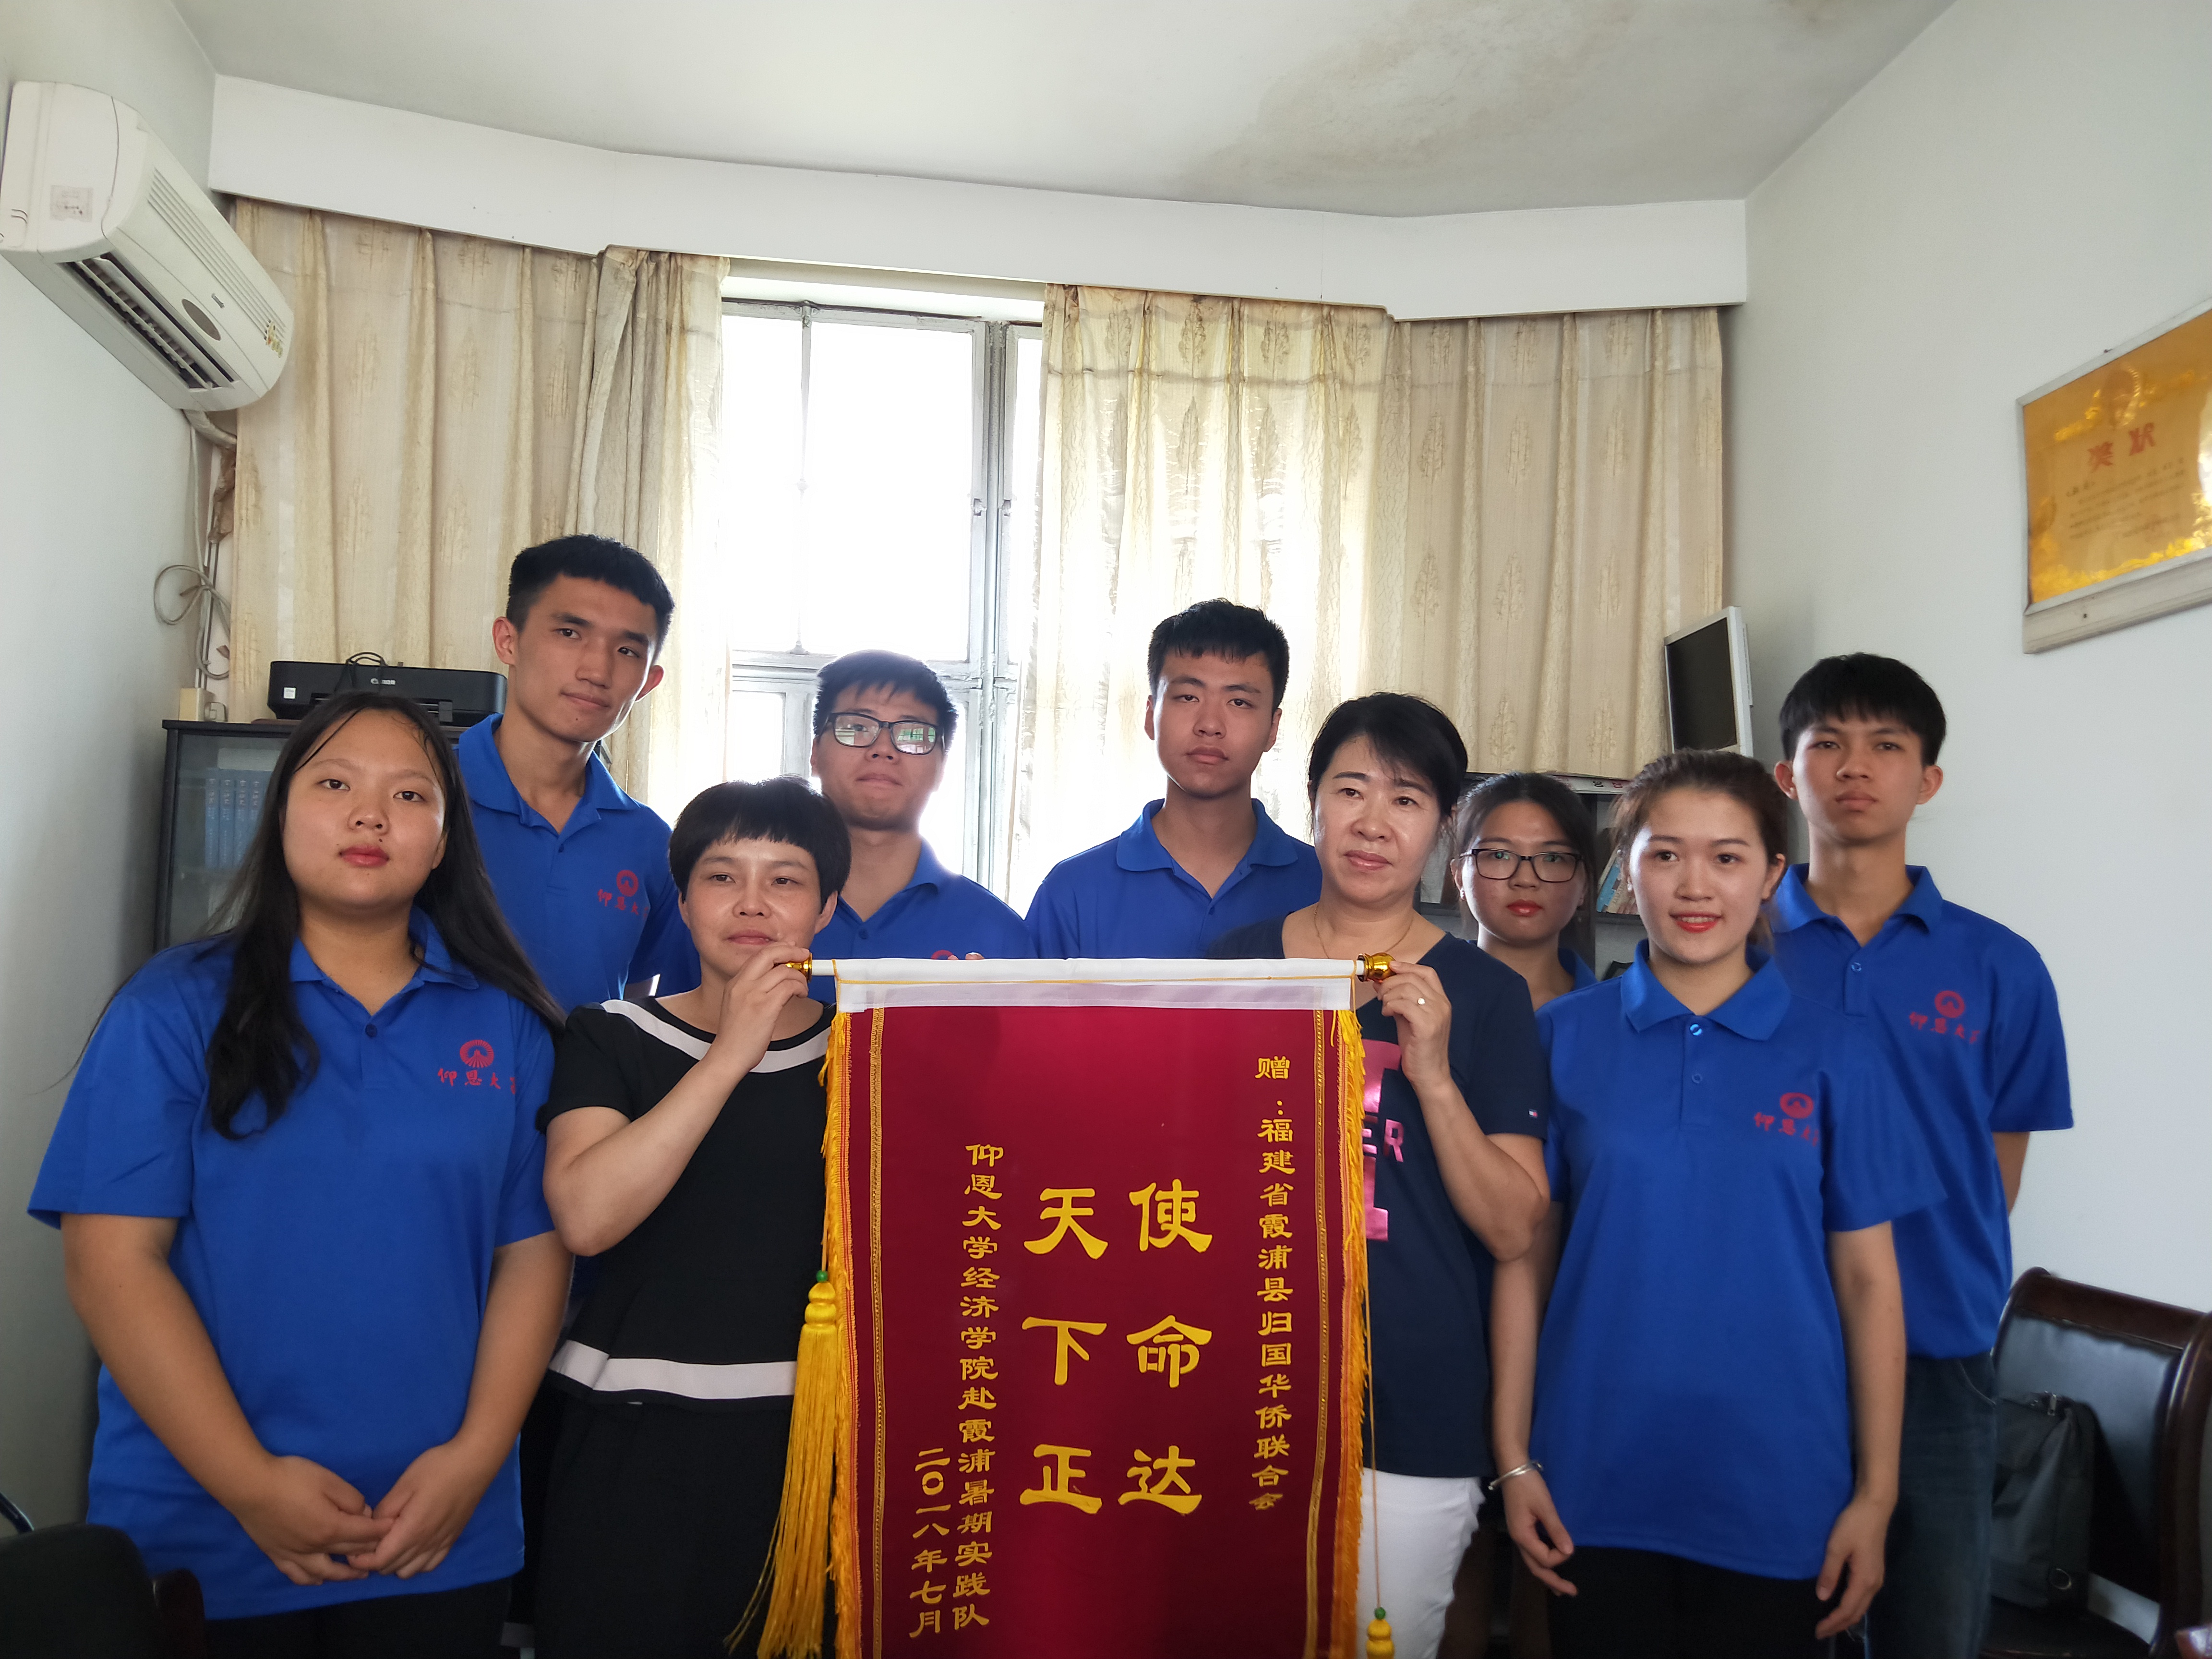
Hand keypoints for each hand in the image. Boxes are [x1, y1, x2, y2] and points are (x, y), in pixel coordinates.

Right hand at [227, 1454, 391, 1584]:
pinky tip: (318, 1580)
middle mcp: (315, 1548)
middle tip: (384, 1550)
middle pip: (349, 1553)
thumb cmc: (292, 1478)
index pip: (365, 1535)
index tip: (394, 1528)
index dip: (382, 1530)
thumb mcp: (329, 1480)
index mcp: (332, 1528)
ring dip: (345, 1574)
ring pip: (325, 1573)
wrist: (250, 1486)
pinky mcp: (277, 1555)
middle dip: (369, 1551)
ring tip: (359, 1574)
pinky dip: (311, 1580)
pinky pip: (298, 1575)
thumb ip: (352, 1499)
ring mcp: (295, 1555)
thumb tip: (364, 1513)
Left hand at [348, 1438, 504, 1578]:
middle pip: (392, 1568)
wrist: (475, 1462)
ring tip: (389, 1544)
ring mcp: (441, 1544)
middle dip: (374, 1560)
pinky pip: (430, 1565)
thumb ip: (385, 1510)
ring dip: (395, 1563)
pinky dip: (416, 1563)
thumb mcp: (404, 1484)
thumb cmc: (437, 1469)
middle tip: (368, 1541)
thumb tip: (373, 1527)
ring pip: (410, 1571)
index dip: (361, 1560)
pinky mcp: (452, 1539)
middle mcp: (426, 1544)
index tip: (352, 1548)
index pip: (379, 1561)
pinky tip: (413, 1546)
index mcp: (411, 1532)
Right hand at [707, 944, 812, 1073]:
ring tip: (802, 987)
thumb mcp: (738, 1004)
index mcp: (735, 983)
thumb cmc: (736, 1035)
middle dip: (790, 950)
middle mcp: (742, 985)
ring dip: (799, 976)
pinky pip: (789, 987)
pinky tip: (801, 995)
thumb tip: (778, 976)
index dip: (778, 949)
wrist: (728, 1056)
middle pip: (768, 954)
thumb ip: (753, 988)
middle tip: (804, 954)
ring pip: (783, 971)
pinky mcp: (765, 1008)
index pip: (758, 955)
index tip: (792, 948)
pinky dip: (800, 987)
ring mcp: (753, 995)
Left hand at [1375, 964, 1451, 1089]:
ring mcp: (1436, 1015)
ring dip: (1388, 995)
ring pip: (1406, 989)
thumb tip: (1380, 984)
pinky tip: (1387, 1015)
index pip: (1428, 972)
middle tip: (1380, 994)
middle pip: (1413, 978)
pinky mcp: (1426, 1026)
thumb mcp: (1408, 1019)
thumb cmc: (1419, 1048)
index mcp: (1441, 1001)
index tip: (1390, 967)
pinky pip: (1403, 1005)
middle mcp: (1442, 1005)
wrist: (1430, 1075)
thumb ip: (1398, 1000)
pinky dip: (1390, 1006)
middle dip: (1391, 982)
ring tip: (1384, 1007)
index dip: (1408, 966)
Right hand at [1500, 1468, 1575, 1594]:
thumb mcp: (1544, 1506)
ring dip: (1548, 1575)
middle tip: (1572, 1592)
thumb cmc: (1528, 1485)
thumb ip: (1556, 1530)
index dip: (1560, 1557)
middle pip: (1536, 1568)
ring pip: (1533, 1562)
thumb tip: (1569, 1553)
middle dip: (1553, 1581)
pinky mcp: (1522, 1529)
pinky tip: (1551, 1564)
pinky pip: (1533, 1552)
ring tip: (1561, 1588)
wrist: (1512, 1468)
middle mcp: (1519, 1539)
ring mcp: (1519, 1535)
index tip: (1570, 1545)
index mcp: (1522, 1536)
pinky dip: (1543, 1562)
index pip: (1544, 1558)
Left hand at [1814, 1490, 1892, 1637]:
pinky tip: (1842, 1606)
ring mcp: (1876, 1578)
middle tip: (1821, 1633)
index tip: (1817, 1630)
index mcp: (1864, 1580)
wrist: (1875, 1508)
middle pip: (1856, 1612)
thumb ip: (1830, 1572)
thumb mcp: (1836, 1546)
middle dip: (1839, 1625)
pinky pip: (1863, 1598)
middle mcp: (1874, 1584)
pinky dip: (1852, 1607)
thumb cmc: (1854, 1525)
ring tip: (1830, 1624)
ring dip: (1846, 1618)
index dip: (1832, 1622)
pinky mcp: (1874, 1572)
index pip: (1847, 1609)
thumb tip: (1822, 1597)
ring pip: (1861, 1606)